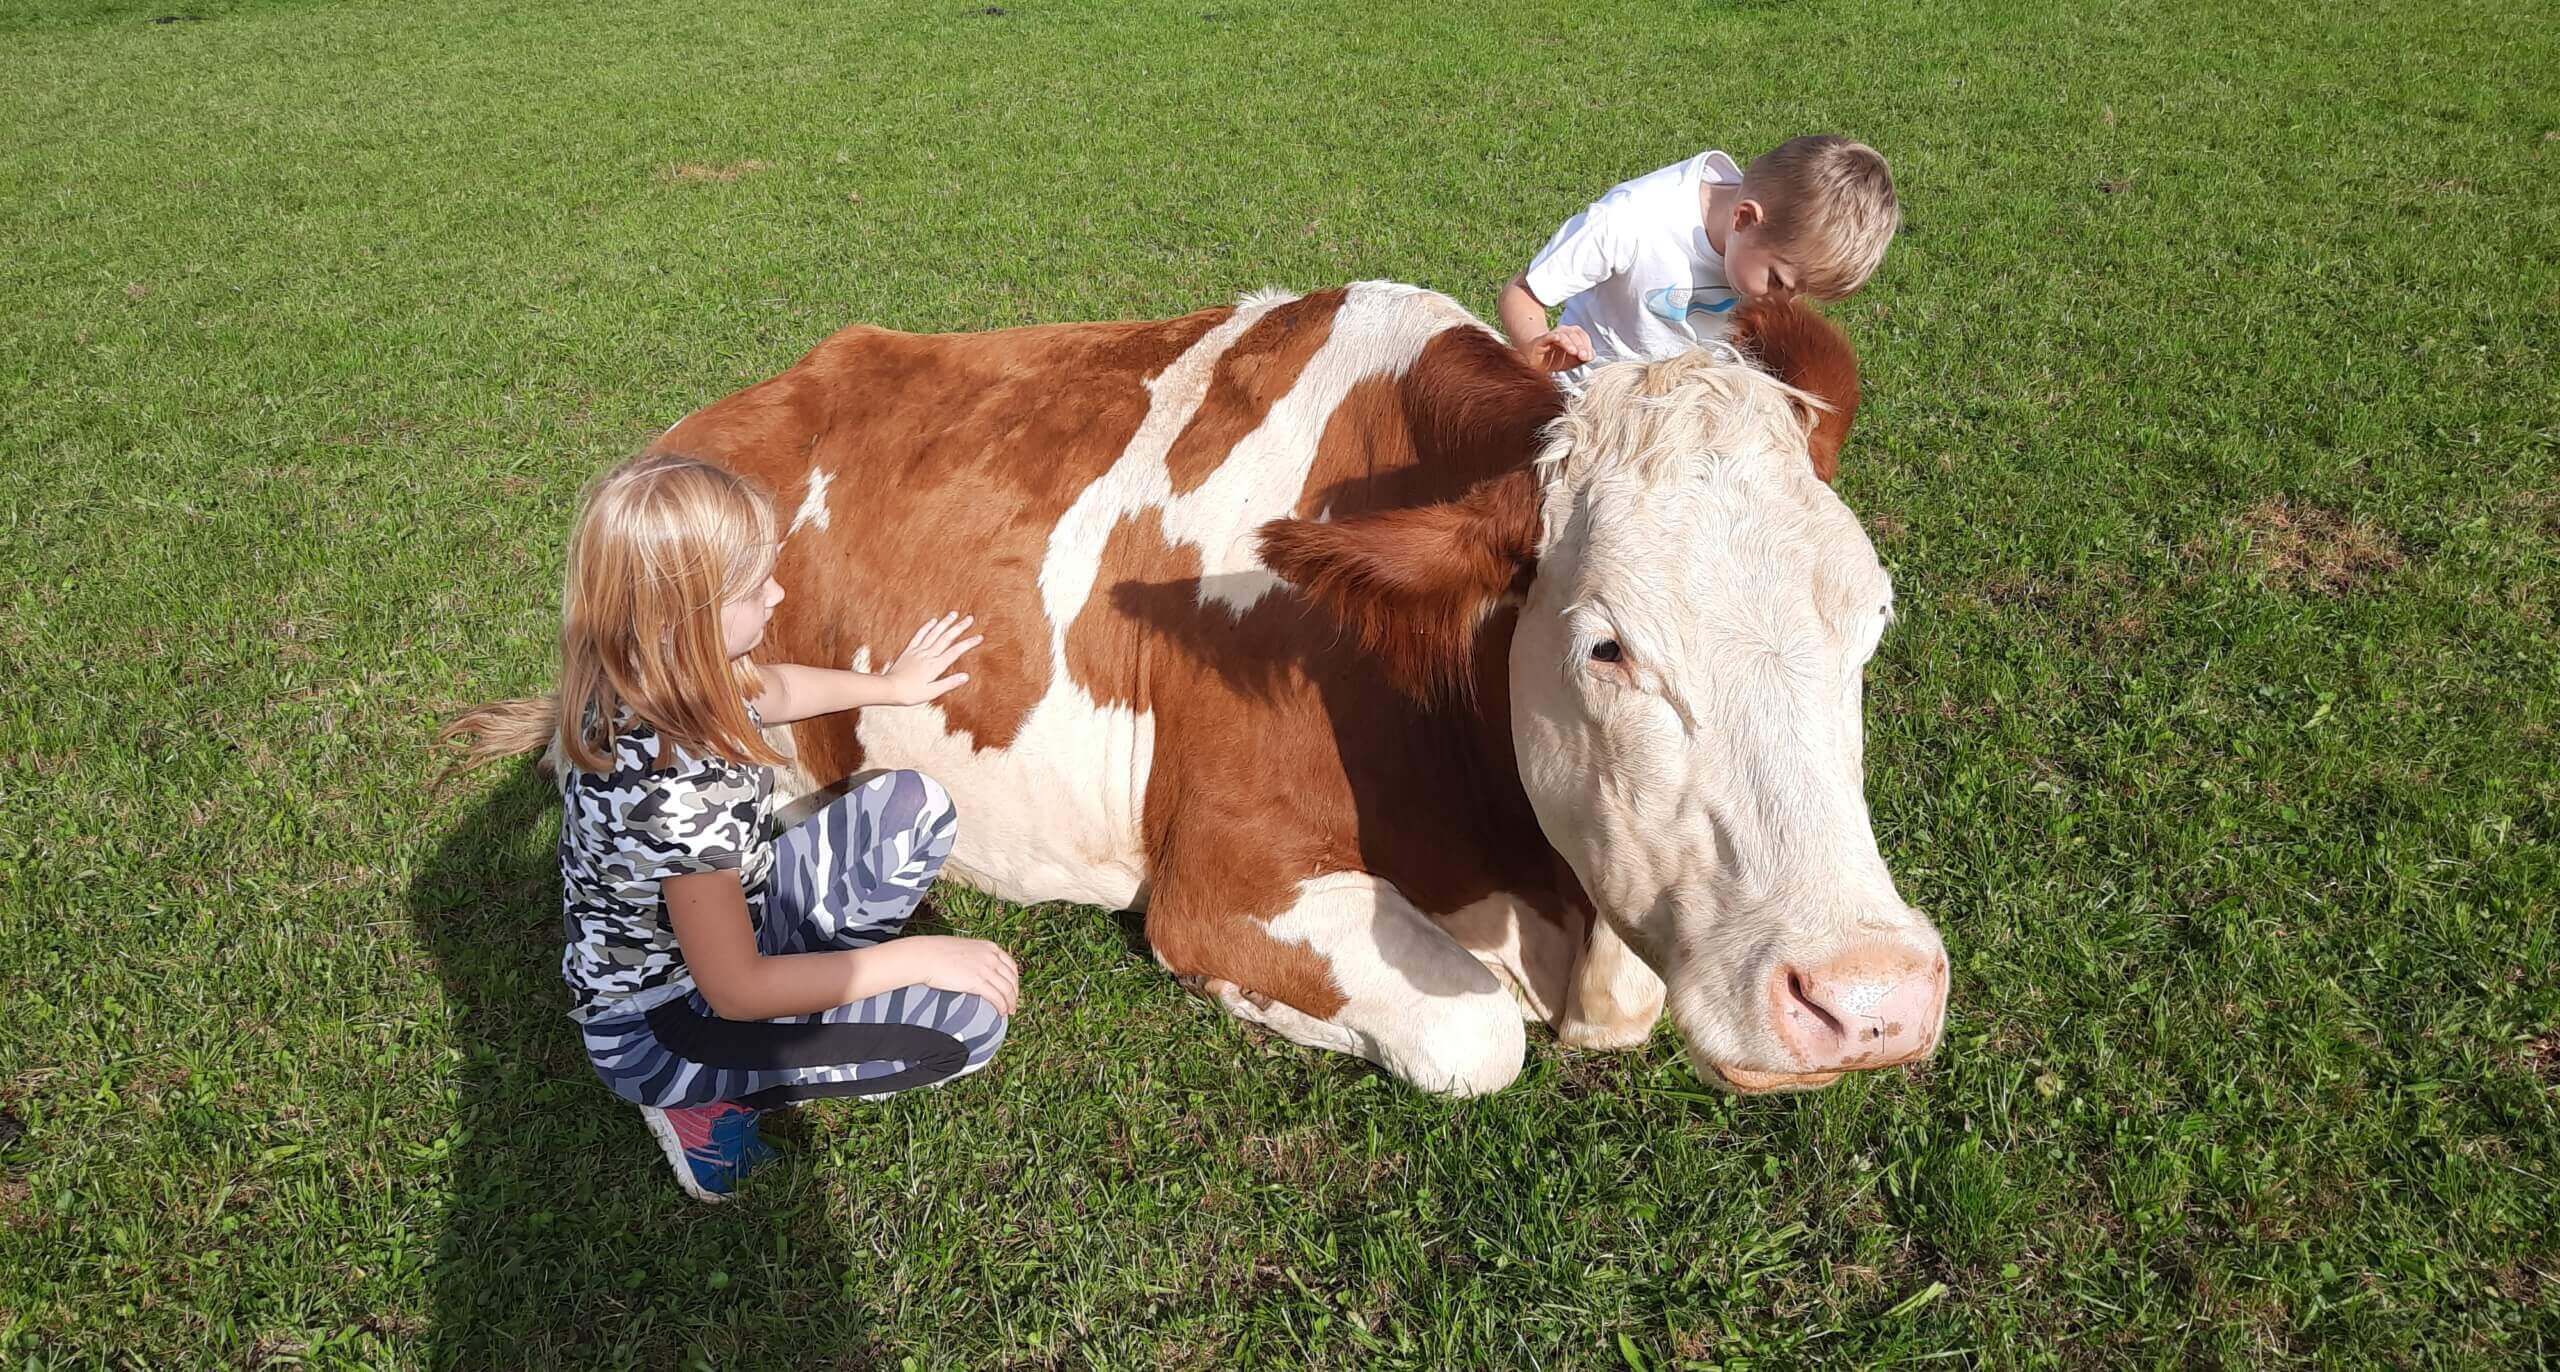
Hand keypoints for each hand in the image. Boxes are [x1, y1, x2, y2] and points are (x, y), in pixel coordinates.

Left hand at [879, 612, 982, 704]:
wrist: (889, 688)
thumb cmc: (910, 693)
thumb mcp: (931, 692)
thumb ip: (948, 683)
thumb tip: (966, 676)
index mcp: (935, 666)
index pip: (956, 651)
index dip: (968, 643)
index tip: (979, 637)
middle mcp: (928, 655)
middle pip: (946, 638)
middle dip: (959, 627)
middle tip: (970, 618)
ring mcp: (918, 651)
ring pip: (934, 633)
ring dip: (945, 623)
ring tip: (954, 614)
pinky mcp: (909, 650)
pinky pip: (919, 635)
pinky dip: (927, 627)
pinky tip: (933, 621)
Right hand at [890, 936, 1019, 1015]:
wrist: (925, 956)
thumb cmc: (936, 952)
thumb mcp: (964, 948)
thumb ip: (974, 957)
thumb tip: (975, 968)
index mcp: (989, 947)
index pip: (1010, 965)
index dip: (1014, 980)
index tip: (1013, 989)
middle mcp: (991, 957)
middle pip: (1011, 979)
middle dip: (1014, 994)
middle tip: (1013, 1004)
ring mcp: (985, 969)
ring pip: (1007, 990)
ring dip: (1010, 1003)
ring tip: (1009, 1012)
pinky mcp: (978, 982)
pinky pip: (996, 997)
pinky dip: (1001, 1006)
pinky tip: (1000, 1013)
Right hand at [1524, 326, 1593, 372]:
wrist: (1532, 361)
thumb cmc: (1552, 360)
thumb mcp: (1569, 362)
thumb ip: (1581, 359)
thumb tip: (1591, 356)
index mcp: (1571, 336)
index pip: (1582, 336)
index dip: (1587, 345)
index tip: (1589, 357)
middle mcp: (1562, 333)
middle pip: (1574, 334)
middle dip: (1581, 345)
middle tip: (1584, 356)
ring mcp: (1552, 335)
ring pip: (1563, 334)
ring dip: (1570, 343)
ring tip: (1574, 352)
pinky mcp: (1541, 340)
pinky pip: (1549, 336)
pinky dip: (1555, 337)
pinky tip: (1559, 340)